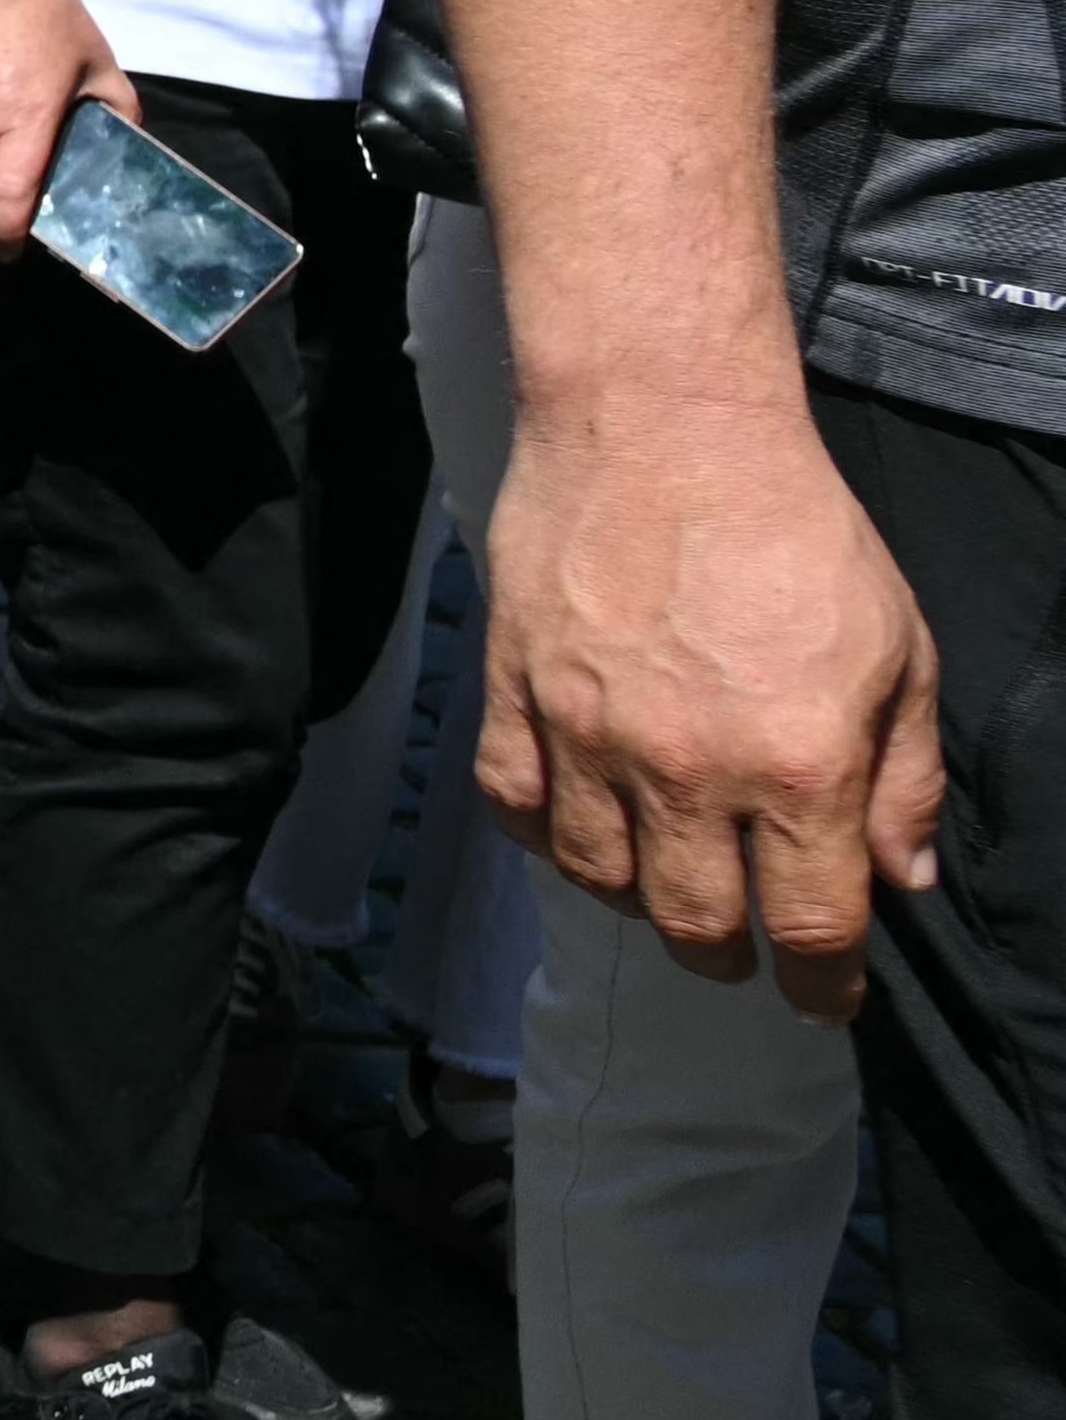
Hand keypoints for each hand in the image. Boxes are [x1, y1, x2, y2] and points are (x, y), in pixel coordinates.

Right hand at [481, 393, 943, 1022]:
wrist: (662, 421)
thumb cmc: (795, 526)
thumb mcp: (898, 647)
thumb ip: (905, 775)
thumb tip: (897, 879)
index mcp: (796, 764)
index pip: (809, 926)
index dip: (822, 986)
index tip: (826, 998)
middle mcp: (685, 767)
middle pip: (693, 923)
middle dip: (728, 955)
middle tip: (741, 948)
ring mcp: (585, 731)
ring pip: (597, 877)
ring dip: (638, 901)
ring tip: (662, 883)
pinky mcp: (513, 689)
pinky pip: (513, 805)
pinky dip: (546, 837)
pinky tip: (577, 827)